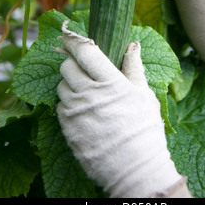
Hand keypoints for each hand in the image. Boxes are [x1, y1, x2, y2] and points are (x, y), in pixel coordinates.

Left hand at [56, 21, 190, 197]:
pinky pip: (60, 107)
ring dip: (70, 85)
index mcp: (110, 82)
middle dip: (72, 63)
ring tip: (86, 92)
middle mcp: (88, 93)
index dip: (75, 41)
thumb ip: (134, 67)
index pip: (85, 52)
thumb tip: (133, 45)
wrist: (135, 168)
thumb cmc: (144, 129)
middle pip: (67, 67)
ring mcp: (75, 111)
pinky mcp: (67, 128)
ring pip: (61, 87)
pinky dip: (68, 105)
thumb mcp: (144, 94)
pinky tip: (84, 111)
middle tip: (83, 68)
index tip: (69, 36)